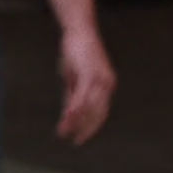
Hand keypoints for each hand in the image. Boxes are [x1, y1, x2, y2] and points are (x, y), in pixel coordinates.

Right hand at [56, 28, 114, 144]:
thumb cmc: (77, 52)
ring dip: (76, 121)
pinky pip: (82, 96)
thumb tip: (69, 112)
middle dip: (86, 129)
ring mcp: (100, 80)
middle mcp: (107, 85)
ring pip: (89, 107)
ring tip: (65, 132)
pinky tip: (67, 116)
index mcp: (106, 86)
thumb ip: (74, 94)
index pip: (100, 113)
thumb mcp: (75, 76)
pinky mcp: (90, 74)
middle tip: (76, 141)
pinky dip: (74, 108)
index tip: (80, 138)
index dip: (91, 127)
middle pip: (98, 114)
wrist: (80, 30)